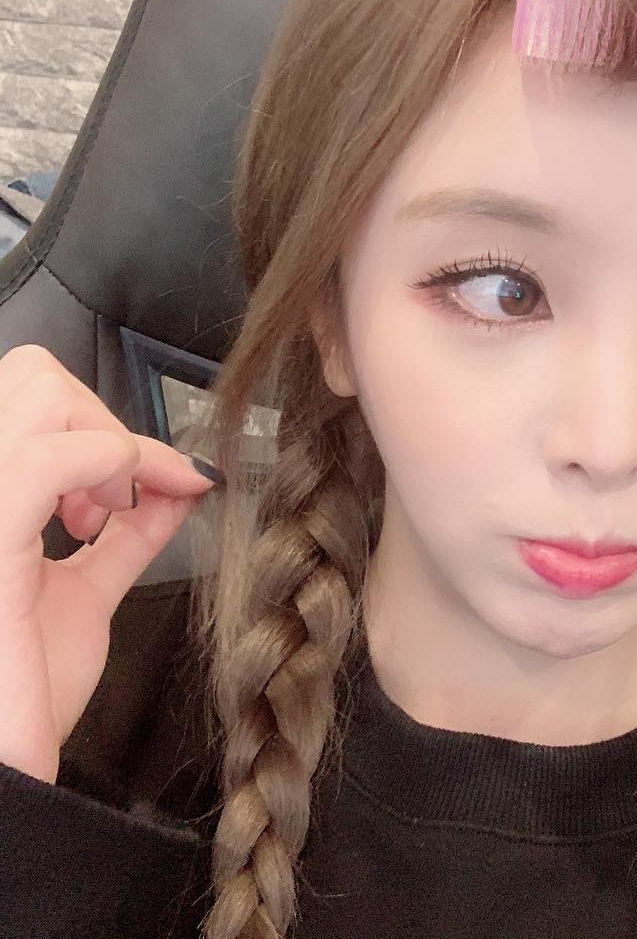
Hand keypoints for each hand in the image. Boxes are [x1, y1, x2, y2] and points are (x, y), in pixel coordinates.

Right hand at [0, 344, 218, 783]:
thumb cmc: (18, 695)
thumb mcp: (82, 594)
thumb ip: (126, 534)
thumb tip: (179, 482)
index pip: (31, 395)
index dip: (103, 429)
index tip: (148, 486)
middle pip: (35, 377)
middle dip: (102, 424)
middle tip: (115, 501)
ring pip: (40, 390)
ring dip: (105, 443)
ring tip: (105, 514)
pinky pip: (52, 455)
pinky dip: (111, 467)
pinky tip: (111, 517)